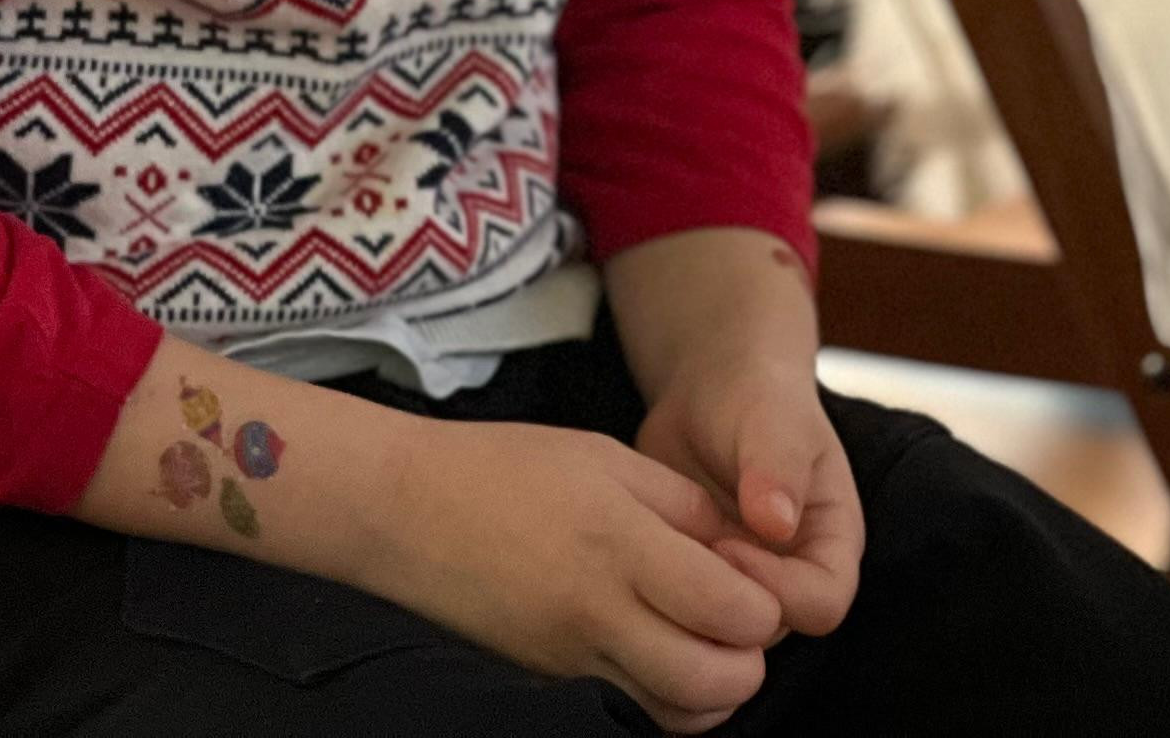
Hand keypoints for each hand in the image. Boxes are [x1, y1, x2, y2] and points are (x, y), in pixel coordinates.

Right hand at [364, 414, 785, 730]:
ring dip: (713, 688)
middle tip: (740, 619)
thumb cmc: (503, 468)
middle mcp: (601, 612)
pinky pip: (633, 710)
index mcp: (622, 543)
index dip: (765, 604)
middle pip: (718, 680)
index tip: (754, 577)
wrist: (403, 509)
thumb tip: (742, 549)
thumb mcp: (607, 457)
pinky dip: (668, 699)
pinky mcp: (553, 679)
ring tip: (707, 641)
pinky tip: (663, 655)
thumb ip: (683, 504)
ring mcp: (574, 656)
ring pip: (680, 714)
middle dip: (750, 658)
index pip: (734, 610)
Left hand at [636, 350, 866, 637]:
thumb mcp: (773, 421)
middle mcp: (795, 570)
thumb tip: (776, 526)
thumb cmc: (758, 397)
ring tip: (661, 550)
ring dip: (692, 601)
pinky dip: (666, 589)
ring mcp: (748, 576)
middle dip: (727, 602)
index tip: (727, 547)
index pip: (823, 603)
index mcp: (832, 542)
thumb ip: (777, 469)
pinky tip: (642, 550)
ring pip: (726, 626)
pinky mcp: (705, 572)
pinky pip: (689, 607)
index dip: (779, 590)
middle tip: (683, 554)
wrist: (713, 386)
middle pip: (772, 626)